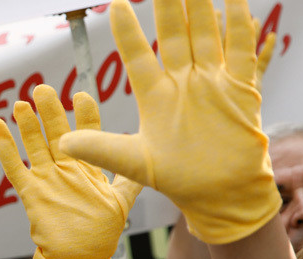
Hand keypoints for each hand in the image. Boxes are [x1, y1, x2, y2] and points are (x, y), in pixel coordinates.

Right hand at [0, 84, 140, 258]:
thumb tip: (151, 161)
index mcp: (87, 168)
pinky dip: (5, 148)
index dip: (83, 115)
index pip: (86, 133)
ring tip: (20, 102)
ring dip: (26, 124)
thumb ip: (131, 181)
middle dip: (49, 111)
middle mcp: (65, 169)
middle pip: (55, 133)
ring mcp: (46, 180)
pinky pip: (14, 167)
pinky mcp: (30, 193)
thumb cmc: (101, 234)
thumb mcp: (121, 203)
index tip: (80, 96)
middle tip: (42, 88)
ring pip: (34, 146)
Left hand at [60, 0, 276, 244]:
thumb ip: (100, 149)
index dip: (128, 31)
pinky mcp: (240, 87)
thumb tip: (61, 144)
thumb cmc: (177, 180)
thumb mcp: (133, 163)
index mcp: (155, 97)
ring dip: (200, 7)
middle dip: (168, 6)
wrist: (220, 195)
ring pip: (205, 34)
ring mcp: (212, 82)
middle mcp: (183, 83)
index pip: (138, 55)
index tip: (116, 4)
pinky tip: (234, 0)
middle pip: (175, 35)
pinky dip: (239, 24)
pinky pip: (240, 48)